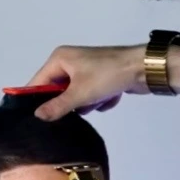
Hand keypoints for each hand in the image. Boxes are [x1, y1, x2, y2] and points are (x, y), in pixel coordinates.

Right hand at [28, 43, 179, 120]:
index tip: (37, 120)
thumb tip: (37, 116)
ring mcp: (86, 70)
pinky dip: (101, 100)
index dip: (37, 101)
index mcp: (60, 59)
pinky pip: (92, 96)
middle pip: (59, 92)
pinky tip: (111, 96)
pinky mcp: (100, 79)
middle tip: (79, 107)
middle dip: (71, 103)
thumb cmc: (107, 76)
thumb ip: (57, 106)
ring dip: (88, 103)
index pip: (38, 82)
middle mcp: (70, 62)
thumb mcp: (80, 94)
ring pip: (77, 98)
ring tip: (99, 99)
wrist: (143, 69)